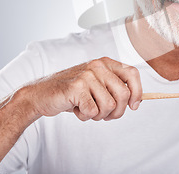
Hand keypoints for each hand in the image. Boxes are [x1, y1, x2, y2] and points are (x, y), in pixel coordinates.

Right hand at [24, 57, 141, 120]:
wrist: (41, 95)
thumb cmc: (72, 93)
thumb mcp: (97, 85)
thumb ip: (115, 88)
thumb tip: (137, 101)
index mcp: (105, 63)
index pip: (132, 74)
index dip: (137, 92)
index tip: (133, 106)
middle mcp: (98, 66)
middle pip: (123, 95)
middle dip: (116, 112)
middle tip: (104, 115)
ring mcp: (87, 75)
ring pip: (109, 106)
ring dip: (99, 115)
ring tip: (87, 109)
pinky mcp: (77, 87)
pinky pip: (93, 112)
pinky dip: (85, 116)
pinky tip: (76, 109)